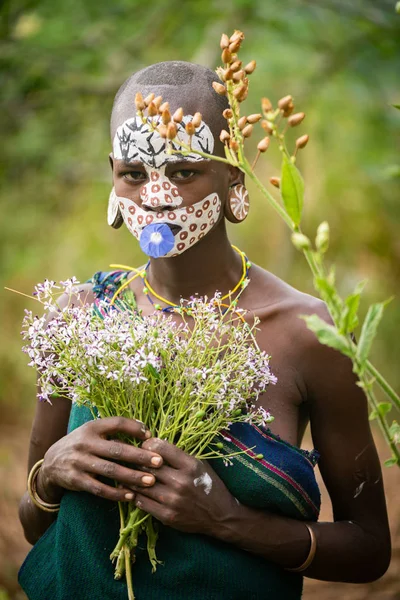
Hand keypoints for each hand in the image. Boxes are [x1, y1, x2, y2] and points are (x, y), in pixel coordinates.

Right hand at [37, 417, 162, 502]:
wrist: (51, 462)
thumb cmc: (82, 445)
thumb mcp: (93, 432)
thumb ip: (114, 431)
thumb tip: (146, 431)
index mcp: (92, 427)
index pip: (116, 423)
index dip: (134, 428)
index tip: (150, 436)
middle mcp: (85, 442)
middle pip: (116, 449)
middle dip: (139, 456)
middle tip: (159, 462)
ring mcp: (79, 462)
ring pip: (109, 470)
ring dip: (131, 476)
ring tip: (150, 482)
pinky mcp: (76, 480)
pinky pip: (99, 488)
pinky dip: (116, 493)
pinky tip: (130, 496)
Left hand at [130, 438, 238, 535]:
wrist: (221, 516)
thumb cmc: (209, 485)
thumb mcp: (199, 465)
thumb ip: (179, 456)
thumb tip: (154, 445)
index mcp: (190, 465)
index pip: (161, 448)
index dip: (148, 444)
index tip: (145, 445)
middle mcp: (181, 482)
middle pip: (148, 466)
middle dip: (137, 460)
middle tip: (131, 458)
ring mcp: (173, 500)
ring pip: (142, 485)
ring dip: (132, 478)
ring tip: (127, 473)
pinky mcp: (167, 516)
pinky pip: (143, 503)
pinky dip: (136, 495)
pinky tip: (135, 490)